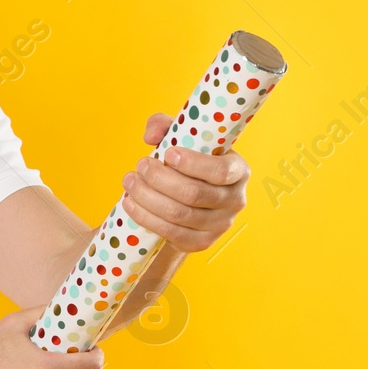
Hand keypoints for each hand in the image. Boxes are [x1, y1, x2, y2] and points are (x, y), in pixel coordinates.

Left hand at [119, 112, 249, 252]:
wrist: (190, 201)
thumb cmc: (187, 163)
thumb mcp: (182, 138)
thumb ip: (166, 126)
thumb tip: (152, 135)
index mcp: (238, 171)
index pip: (221, 171)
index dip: (193, 164)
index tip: (167, 154)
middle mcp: (235, 200)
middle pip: (193, 194)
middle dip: (160, 179)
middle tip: (140, 165)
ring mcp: (220, 225)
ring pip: (178, 214)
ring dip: (147, 197)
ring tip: (130, 182)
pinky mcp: (201, 242)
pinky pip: (170, 232)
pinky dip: (146, 217)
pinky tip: (130, 203)